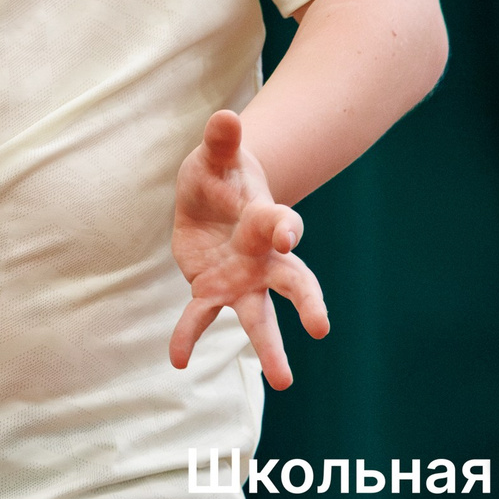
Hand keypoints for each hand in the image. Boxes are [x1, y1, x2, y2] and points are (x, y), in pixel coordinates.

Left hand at [168, 110, 328, 389]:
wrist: (215, 195)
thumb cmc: (222, 174)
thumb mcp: (217, 156)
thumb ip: (222, 141)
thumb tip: (226, 116)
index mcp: (266, 221)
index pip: (280, 225)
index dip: (283, 227)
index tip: (287, 233)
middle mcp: (263, 258)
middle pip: (291, 281)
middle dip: (306, 302)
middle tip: (322, 326)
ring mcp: (241, 279)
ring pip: (258, 316)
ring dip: (270, 347)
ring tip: (284, 382)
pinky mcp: (212, 290)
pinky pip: (200, 316)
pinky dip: (188, 336)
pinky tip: (176, 360)